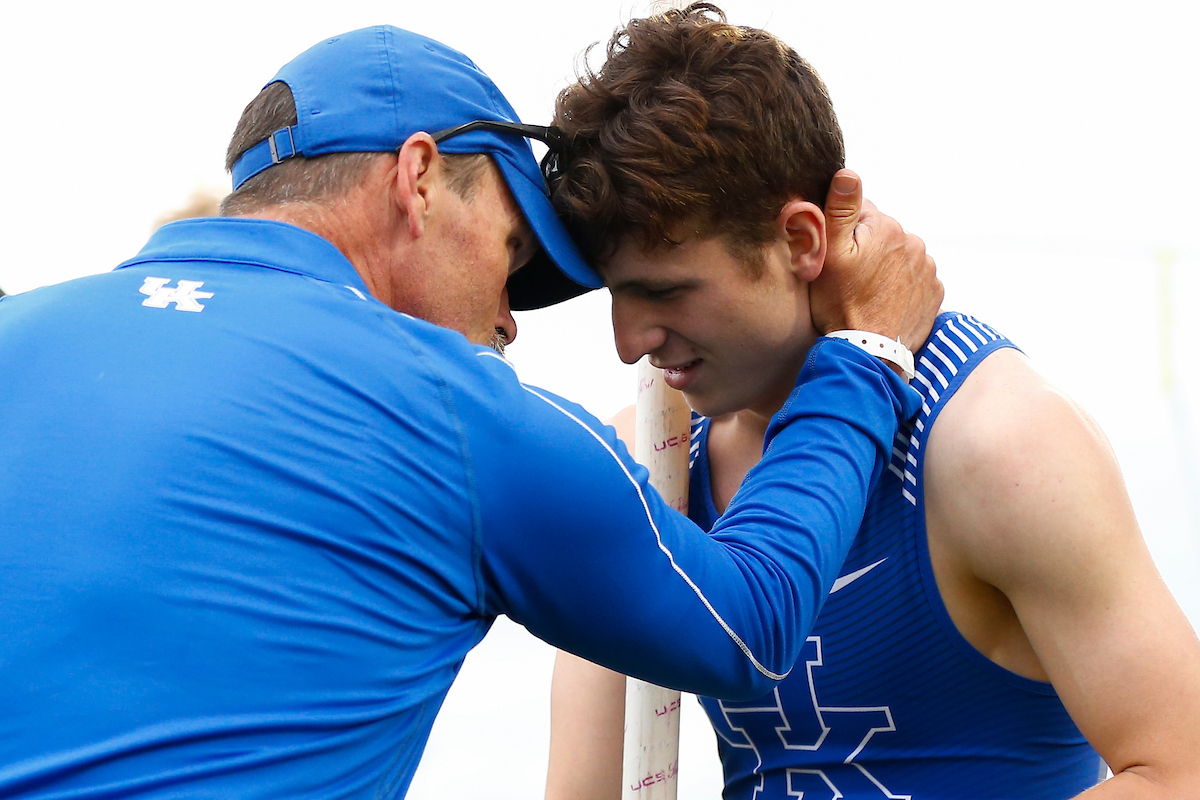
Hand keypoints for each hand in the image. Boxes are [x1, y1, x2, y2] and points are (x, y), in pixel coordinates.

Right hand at [809, 169, 942, 348]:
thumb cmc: (842, 305)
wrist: (870, 351)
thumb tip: (848, 172)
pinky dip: (900, 286)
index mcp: (886, 227)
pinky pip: (914, 279)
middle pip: (881, 235)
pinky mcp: (934, 292)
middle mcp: (913, 242)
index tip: (835, 257)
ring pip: (898, 256)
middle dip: (867, 249)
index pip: (860, 214)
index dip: (843, 234)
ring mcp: (927, 268)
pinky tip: (884, 301)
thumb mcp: (829, 255)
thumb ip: (840, 209)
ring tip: (867, 293)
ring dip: (885, 267)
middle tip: (849, 279)